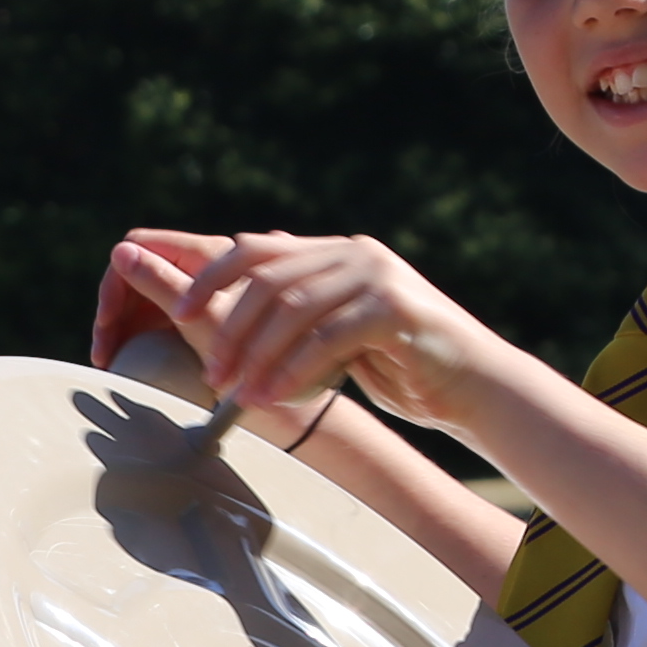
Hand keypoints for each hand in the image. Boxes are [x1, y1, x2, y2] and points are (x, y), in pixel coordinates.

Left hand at [108, 227, 515, 437]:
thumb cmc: (399, 366)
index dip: (208, 274)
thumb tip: (236, 314)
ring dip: (255, 354)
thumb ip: (298, 315)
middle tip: (209, 371)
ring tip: (234, 394)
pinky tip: (271, 397)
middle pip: (266, 276)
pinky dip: (293, 370)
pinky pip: (327, 337)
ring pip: (293, 308)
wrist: (472, 384)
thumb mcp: (338, 334)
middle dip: (228, 325)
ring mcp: (377, 276)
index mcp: (334, 253)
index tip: (174, 308)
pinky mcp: (395, 309)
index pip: (255, 249)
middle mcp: (353, 254)